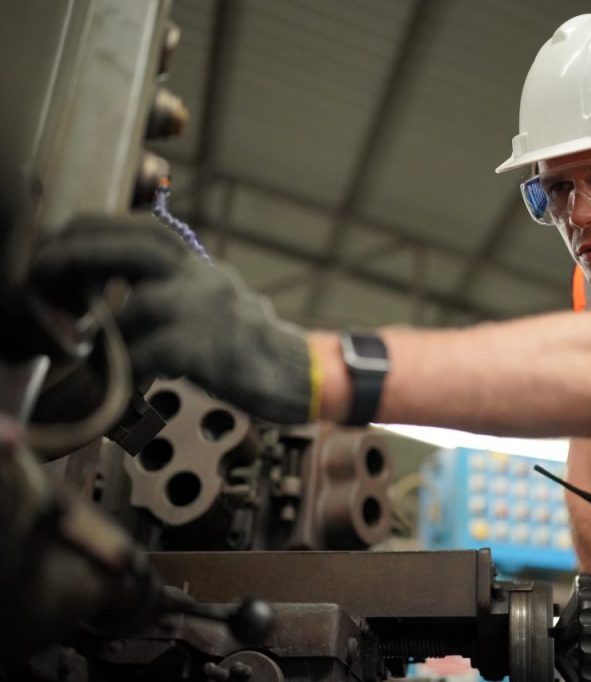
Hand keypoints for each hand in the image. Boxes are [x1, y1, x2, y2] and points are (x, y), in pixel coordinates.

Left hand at [31, 215, 316, 423]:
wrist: (300, 375)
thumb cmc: (247, 346)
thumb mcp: (209, 300)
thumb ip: (166, 290)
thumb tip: (111, 298)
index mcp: (197, 266)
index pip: (142, 230)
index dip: (92, 231)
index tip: (56, 244)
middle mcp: (203, 279)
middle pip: (137, 247)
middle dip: (81, 254)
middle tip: (41, 273)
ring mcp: (211, 312)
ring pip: (141, 305)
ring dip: (103, 329)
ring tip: (80, 348)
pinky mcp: (213, 350)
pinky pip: (155, 357)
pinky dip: (127, 372)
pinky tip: (118, 386)